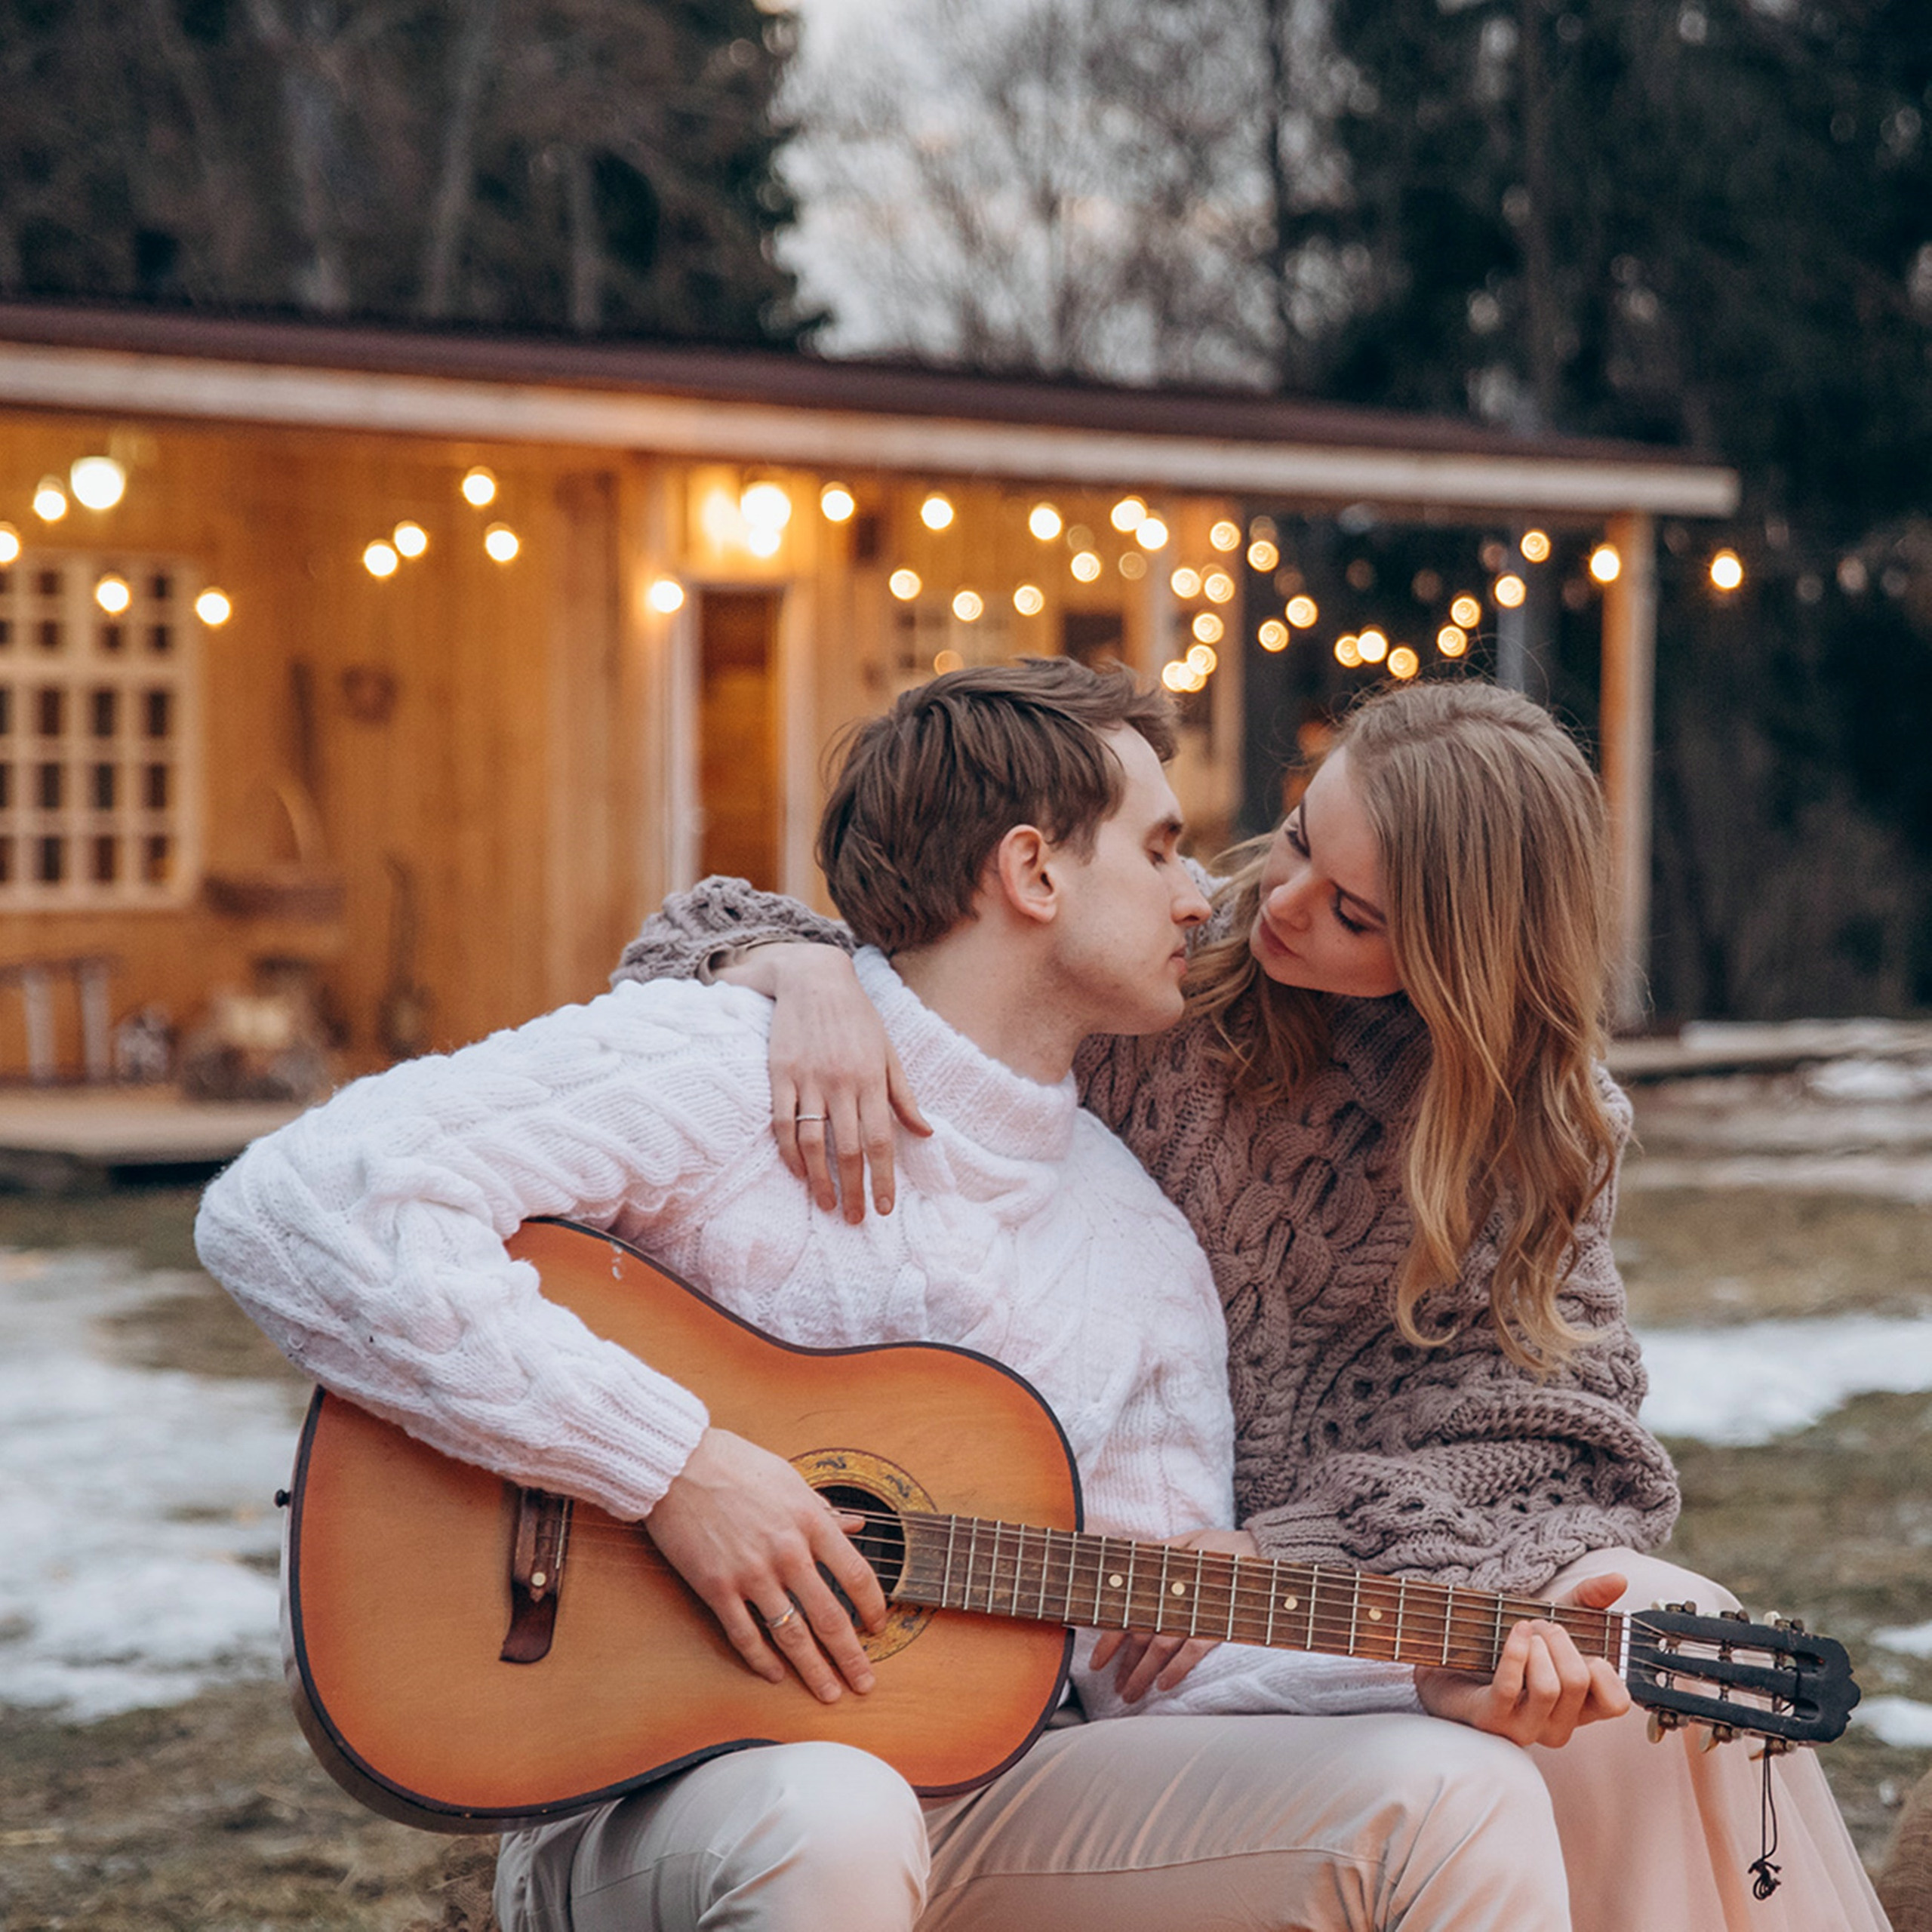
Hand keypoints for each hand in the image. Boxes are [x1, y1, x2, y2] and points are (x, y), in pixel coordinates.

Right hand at [643, 1428, 888, 1702]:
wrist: (677, 1463)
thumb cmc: (734, 1464)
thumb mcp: (789, 1479)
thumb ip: (823, 1510)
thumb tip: (858, 1525)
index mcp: (809, 1521)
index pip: (856, 1575)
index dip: (872, 1607)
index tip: (878, 1627)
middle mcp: (786, 1551)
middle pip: (829, 1616)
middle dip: (851, 1657)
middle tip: (864, 1683)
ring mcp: (751, 1573)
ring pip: (791, 1635)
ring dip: (813, 1670)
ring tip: (828, 1692)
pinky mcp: (716, 1588)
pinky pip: (745, 1635)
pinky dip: (762, 1661)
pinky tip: (776, 1675)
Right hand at [720, 944, 931, 1221]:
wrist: (814, 978)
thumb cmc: (858, 1017)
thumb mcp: (888, 1051)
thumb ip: (905, 1095)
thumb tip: (926, 1134)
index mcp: (872, 1078)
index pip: (881, 1139)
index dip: (884, 1177)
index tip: (885, 1208)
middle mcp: (841, 1082)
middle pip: (847, 1149)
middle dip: (853, 1189)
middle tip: (856, 1218)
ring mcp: (809, 1079)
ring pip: (812, 1142)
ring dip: (819, 1180)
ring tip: (826, 1205)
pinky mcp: (780, 1073)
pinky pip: (782, 1122)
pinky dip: (789, 1152)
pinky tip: (798, 1172)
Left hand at [1089, 1529, 1259, 1700]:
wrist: (1260, 1553)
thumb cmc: (1220, 1547)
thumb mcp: (1185, 1541)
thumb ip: (1155, 1552)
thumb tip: (1124, 1561)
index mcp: (1163, 1577)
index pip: (1128, 1612)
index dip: (1109, 1639)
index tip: (1095, 1662)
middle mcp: (1173, 1598)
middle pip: (1140, 1636)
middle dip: (1124, 1665)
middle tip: (1113, 1687)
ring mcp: (1194, 1612)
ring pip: (1160, 1649)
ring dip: (1143, 1674)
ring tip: (1130, 1694)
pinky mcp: (1216, 1625)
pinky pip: (1192, 1652)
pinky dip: (1177, 1669)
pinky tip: (1164, 1685)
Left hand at [1414, 1571, 1631, 1746]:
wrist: (1451, 1658)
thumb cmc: (1509, 1645)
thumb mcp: (1553, 1618)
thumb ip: (1588, 1600)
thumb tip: (1619, 1579)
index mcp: (1579, 1708)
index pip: (1617, 1703)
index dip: (1605, 1669)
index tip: (1582, 1646)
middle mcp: (1557, 1725)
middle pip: (1578, 1681)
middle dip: (1560, 1639)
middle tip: (1541, 1625)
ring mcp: (1525, 1727)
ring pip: (1549, 1687)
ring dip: (1536, 1646)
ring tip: (1524, 1631)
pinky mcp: (1492, 1719)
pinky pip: (1511, 1686)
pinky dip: (1515, 1651)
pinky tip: (1515, 1632)